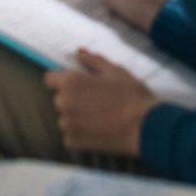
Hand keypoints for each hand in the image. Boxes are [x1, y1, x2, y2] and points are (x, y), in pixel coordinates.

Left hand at [44, 49, 158, 155]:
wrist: (146, 128)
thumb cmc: (131, 95)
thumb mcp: (114, 71)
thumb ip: (93, 60)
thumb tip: (79, 52)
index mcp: (70, 82)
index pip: (49, 79)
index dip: (61, 80)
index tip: (77, 84)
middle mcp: (63, 103)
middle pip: (59, 98)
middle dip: (72, 98)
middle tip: (94, 101)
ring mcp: (68, 125)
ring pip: (64, 118)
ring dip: (75, 117)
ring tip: (98, 117)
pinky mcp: (75, 143)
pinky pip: (70, 136)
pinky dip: (79, 134)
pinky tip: (97, 131)